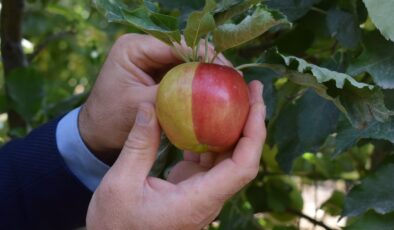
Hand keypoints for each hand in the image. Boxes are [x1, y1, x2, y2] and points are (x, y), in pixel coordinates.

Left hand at [79, 34, 230, 163]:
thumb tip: (207, 91)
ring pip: (186, 61)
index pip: (176, 44)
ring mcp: (150, 60)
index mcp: (134, 47)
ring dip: (206, 73)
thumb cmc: (110, 121)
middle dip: (210, 64)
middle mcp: (143, 48)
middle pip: (184, 50)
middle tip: (234, 78)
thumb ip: (172, 95)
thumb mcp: (141, 107)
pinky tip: (215, 93)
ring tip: (230, 85)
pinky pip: (181, 75)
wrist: (96, 134)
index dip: (205, 55)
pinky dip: (197, 84)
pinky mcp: (156, 73)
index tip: (227, 70)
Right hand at [86, 81, 265, 229]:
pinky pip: (210, 161)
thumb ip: (138, 145)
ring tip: (232, 97)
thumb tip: (148, 106)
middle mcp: (208, 198)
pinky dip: (211, 138)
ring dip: (233, 127)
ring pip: (229, 158)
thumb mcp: (121, 183)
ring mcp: (202, 193)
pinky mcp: (193, 189)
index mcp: (198, 200)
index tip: (255, 102)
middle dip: (251, 121)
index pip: (243, 166)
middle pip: (243, 157)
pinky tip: (204, 118)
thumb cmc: (115, 224)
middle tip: (250, 87)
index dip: (254, 132)